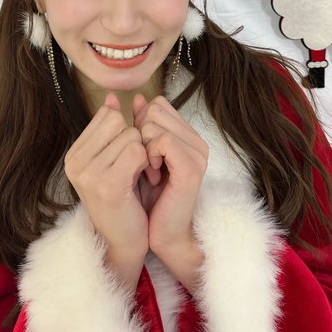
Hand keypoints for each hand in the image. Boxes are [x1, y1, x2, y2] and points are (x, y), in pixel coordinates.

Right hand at [64, 94, 148, 287]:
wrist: (122, 243)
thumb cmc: (122, 199)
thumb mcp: (112, 159)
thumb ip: (110, 129)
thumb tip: (112, 97)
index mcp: (74, 154)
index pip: (108, 115)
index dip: (126, 131)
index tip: (127, 157)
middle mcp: (74, 161)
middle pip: (119, 122)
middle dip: (135, 140)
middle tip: (136, 167)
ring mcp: (88, 173)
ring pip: (131, 135)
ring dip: (143, 153)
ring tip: (138, 176)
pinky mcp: (107, 184)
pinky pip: (137, 151)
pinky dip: (147, 163)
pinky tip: (143, 180)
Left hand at [133, 95, 207, 274]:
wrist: (163, 235)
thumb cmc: (149, 198)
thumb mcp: (143, 155)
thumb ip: (142, 126)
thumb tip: (134, 97)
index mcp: (188, 136)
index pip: (158, 104)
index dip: (141, 123)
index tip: (140, 151)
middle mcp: (196, 141)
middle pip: (155, 109)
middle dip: (140, 133)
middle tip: (143, 163)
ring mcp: (197, 153)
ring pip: (155, 122)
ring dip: (143, 146)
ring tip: (148, 171)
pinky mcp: (191, 167)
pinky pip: (162, 140)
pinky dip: (149, 155)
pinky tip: (151, 175)